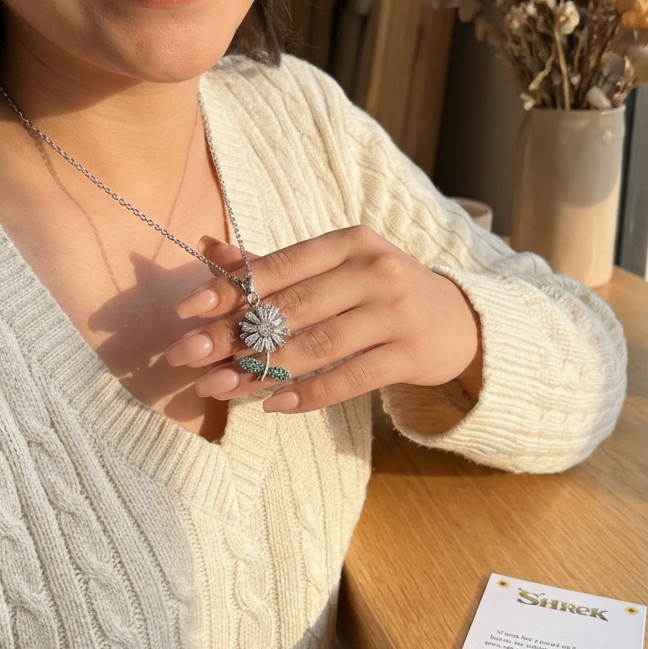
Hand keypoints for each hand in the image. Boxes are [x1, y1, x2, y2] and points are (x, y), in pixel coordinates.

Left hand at [165, 226, 481, 413]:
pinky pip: (350, 378)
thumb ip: (276, 264)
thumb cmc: (381, 292)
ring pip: (318, 345)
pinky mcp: (410, 353)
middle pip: (294, 307)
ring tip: (222, 388)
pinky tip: (274, 405)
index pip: (282, 265)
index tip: (189, 310)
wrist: (458, 320)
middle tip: (192, 357)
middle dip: (236, 335)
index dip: (232, 288)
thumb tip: (211, 250)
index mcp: (349, 242)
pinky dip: (309, 394)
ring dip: (264, 371)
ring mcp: (396, 312)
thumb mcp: (337, 267)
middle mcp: (375, 270)